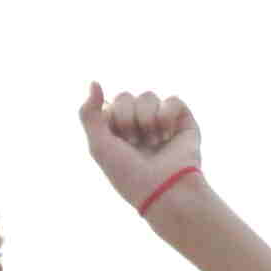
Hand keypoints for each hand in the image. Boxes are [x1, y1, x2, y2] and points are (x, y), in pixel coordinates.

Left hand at [76, 80, 204, 209]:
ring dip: (146, 119)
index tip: (118, 141)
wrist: (163, 189)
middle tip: (134, 143)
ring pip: (147, 96)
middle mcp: (138, 126)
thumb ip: (88, 114)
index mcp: (117, 133)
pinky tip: (166, 136)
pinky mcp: (183, 121)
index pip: (109, 105)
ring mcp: (160, 122)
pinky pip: (172, 100)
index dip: (112, 119)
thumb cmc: (129, 174)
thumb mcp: (98, 145)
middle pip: (125, 96)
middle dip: (127, 119)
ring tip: (153, 143)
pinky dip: (166, 116)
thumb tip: (94, 81)